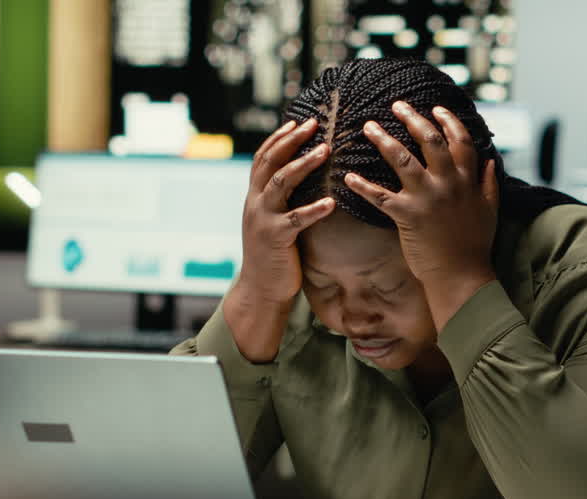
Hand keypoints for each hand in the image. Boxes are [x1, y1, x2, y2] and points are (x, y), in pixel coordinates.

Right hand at [237, 118, 335, 306]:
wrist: (260, 289)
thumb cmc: (274, 254)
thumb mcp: (273, 220)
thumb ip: (282, 200)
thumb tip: (304, 179)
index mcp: (255, 196)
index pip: (263, 158)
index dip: (279, 138)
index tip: (298, 122)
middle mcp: (255, 203)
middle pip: (271, 162)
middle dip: (292, 141)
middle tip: (314, 125)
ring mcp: (263, 219)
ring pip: (281, 183)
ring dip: (303, 165)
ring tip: (326, 151)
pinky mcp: (275, 238)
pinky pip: (296, 220)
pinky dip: (313, 210)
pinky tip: (332, 203)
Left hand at [343, 103, 499, 325]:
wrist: (462, 277)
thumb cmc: (475, 246)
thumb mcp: (490, 209)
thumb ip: (489, 182)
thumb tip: (492, 161)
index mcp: (468, 180)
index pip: (460, 140)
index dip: (448, 121)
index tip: (435, 108)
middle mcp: (448, 183)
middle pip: (429, 140)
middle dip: (412, 118)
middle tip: (396, 106)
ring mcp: (427, 198)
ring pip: (401, 159)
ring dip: (382, 140)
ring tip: (368, 127)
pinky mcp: (407, 216)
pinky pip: (380, 196)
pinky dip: (362, 186)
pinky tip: (348, 177)